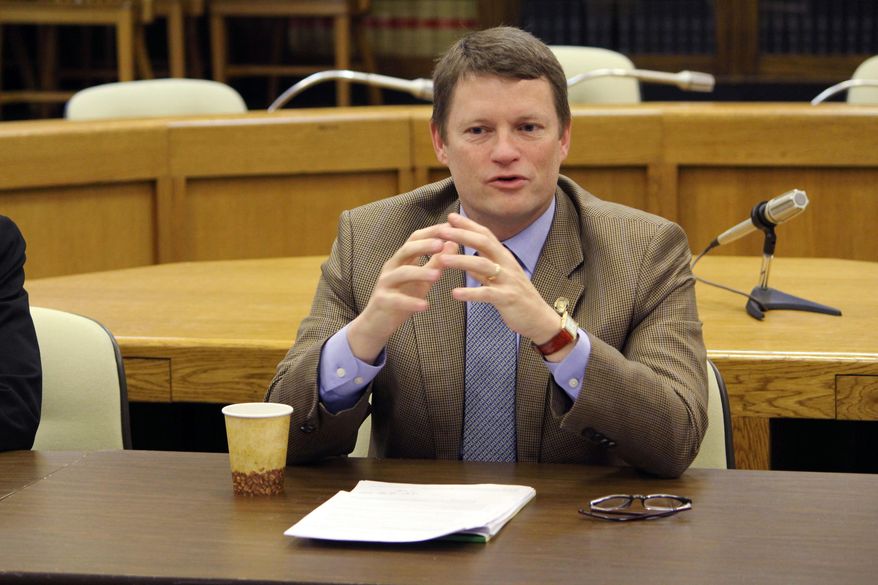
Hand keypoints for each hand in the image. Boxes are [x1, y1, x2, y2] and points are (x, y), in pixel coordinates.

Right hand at [347, 225, 456, 362]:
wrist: (376, 322)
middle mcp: (392, 267)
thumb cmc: (401, 297)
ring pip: (402, 273)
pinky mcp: (382, 301)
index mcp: (401, 259)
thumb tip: (452, 243)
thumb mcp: (422, 280)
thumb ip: (436, 263)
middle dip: (424, 245)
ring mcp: (385, 283)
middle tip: (442, 244)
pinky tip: (425, 306)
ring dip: (421, 273)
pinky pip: (397, 300)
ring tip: (438, 275)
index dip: (431, 232)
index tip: (449, 227)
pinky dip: (411, 302)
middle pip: (406, 250)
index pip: (415, 238)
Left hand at [436, 213, 561, 346]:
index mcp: (504, 258)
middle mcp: (507, 265)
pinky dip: (470, 293)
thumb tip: (465, 263)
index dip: (468, 225)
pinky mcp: (508, 298)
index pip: (485, 235)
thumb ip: (482, 271)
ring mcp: (508, 280)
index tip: (450, 217)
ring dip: (461, 261)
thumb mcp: (499, 280)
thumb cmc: (516, 297)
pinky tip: (454, 293)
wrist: (539, 318)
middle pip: (484, 243)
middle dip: (462, 235)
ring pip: (483, 265)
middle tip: (441, 231)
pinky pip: (487, 293)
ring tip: (441, 260)